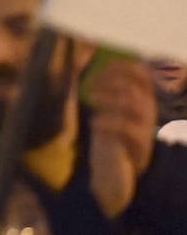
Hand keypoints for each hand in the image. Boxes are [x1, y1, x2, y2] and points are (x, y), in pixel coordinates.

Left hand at [85, 59, 156, 217]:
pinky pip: (129, 130)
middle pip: (137, 90)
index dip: (126, 67)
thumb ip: (104, 90)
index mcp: (141, 101)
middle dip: (114, 82)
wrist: (116, 173)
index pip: (143, 77)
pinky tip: (95, 123)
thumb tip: (88, 62)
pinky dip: (110, 122)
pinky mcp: (140, 148)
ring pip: (135, 107)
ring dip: (111, 98)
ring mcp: (146, 130)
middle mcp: (147, 114)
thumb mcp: (106, 110)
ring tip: (92, 98)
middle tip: (92, 83)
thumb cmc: (110, 137)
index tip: (106, 64)